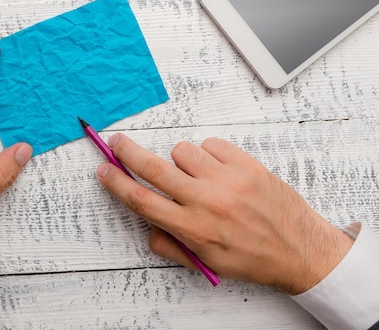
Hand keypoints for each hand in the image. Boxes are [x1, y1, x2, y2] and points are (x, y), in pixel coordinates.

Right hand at [96, 134, 352, 293]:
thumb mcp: (206, 263)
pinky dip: (208, 154)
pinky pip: (211, 144)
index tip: (104, 170)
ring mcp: (227, 179)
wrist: (301, 250)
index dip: (116, 182)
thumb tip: (147, 220)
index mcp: (192, 228)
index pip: (141, 200)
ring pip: (182, 150)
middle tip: (116, 142)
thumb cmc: (253, 258)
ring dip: (180, 160)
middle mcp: (206, 201)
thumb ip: (169, 244)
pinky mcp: (247, 164)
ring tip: (195, 175)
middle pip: (153, 167)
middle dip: (127, 152)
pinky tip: (218, 170)